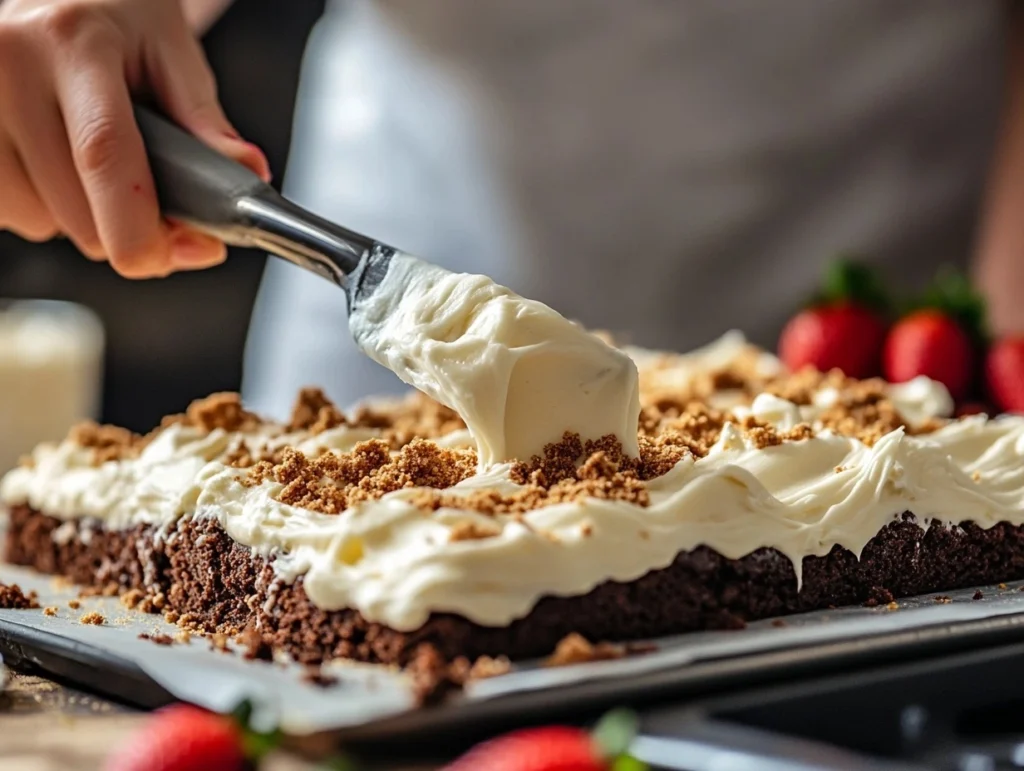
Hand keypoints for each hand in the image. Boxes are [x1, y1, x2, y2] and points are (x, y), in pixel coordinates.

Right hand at [0, 0, 269, 277]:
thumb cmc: (116, 24)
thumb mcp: (172, 55)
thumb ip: (207, 123)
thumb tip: (248, 174)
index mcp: (73, 42)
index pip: (104, 155)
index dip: (141, 227)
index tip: (173, 254)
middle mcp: (7, 65)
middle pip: (78, 212)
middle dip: (129, 229)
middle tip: (152, 195)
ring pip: (43, 223)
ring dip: (82, 217)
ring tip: (91, 159)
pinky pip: (12, 216)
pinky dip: (44, 210)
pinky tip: (54, 163)